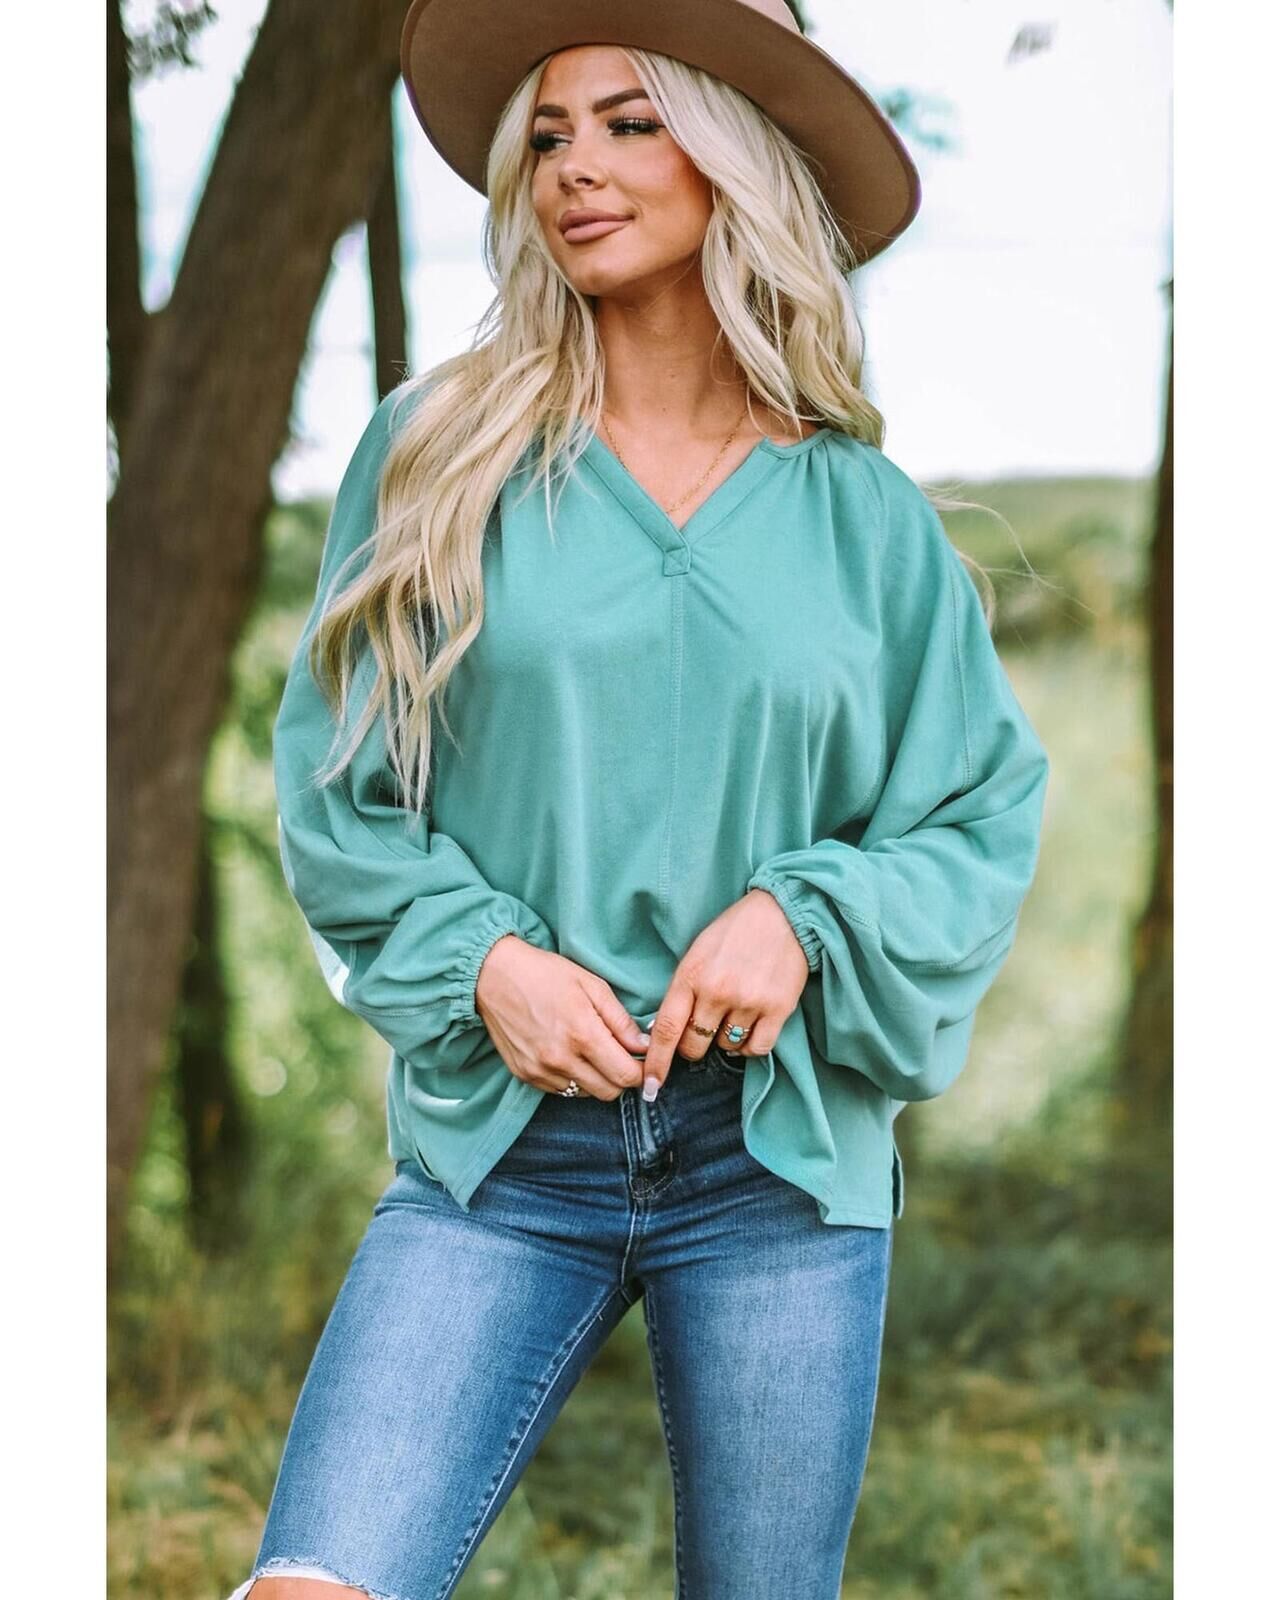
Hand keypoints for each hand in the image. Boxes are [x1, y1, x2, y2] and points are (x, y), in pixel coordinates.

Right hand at [475, 936, 651, 1099]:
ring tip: (589, 1051)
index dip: (640, 1071)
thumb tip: (644, 1046)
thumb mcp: (592, 986)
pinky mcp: (525, 1075)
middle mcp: (561, 1059)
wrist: (494, 975)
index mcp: (583, 1034)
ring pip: (585, 1094)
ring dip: (595, 1079)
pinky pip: (561, 1091)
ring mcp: (540, 1070)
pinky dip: (572, 1078)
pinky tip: (567, 1054)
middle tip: (618, 1056)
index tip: (640, 1060)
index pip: (626, 1076)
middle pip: (609, 1092)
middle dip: (620, 1077)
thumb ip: (620, 1021)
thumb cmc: (545, 974)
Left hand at [641, 889, 810, 1098]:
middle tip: (706, 1028)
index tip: (649, 1086)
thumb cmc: (735, 932)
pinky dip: (750, 1045)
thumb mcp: (697, 953)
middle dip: (695, 1045)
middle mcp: (717, 991)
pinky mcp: (778, 1009)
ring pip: (726, 1047)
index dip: (656, 1063)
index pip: (666, 1030)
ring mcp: (748, 1001)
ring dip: (726, 1040)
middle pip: (695, 1046)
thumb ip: (684, 990)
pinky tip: (751, 1026)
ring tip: (736, 1013)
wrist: (783, 913)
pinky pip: (756, 1049)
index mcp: (690, 975)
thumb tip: (666, 1033)